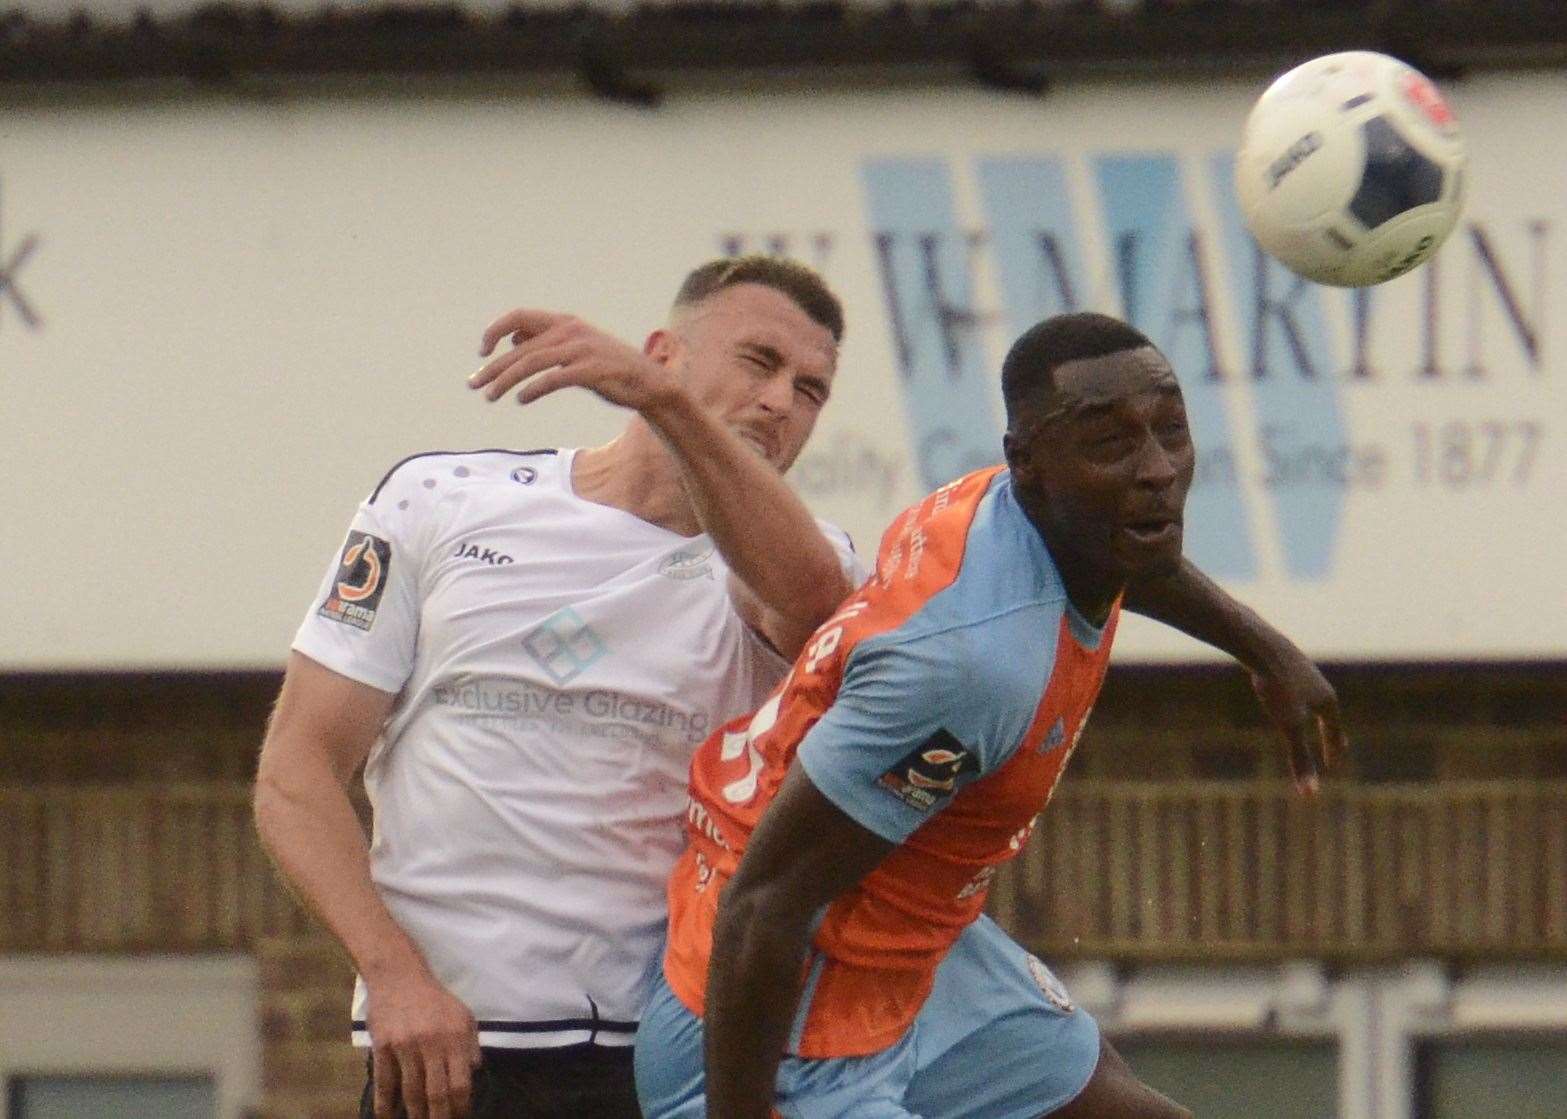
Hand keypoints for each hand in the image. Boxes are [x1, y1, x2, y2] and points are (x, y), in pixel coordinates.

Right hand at [366, 969, 481, 1118]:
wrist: (399, 976)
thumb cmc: (435, 999)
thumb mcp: (463, 1016)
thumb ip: (470, 1045)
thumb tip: (474, 1074)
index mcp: (454, 1037)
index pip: (460, 1082)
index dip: (461, 1105)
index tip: (460, 1116)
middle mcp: (431, 1044)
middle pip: (436, 1093)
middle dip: (439, 1117)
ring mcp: (405, 1047)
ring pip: (411, 1092)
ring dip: (415, 1114)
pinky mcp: (382, 1047)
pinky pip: (384, 1082)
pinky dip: (385, 1104)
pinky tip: (387, 1117)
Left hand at [470, 309, 676, 411]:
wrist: (648, 383)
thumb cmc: (608, 368)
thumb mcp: (574, 349)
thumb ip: (545, 341)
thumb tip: (514, 337)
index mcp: (565, 322)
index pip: (519, 316)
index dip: (495, 330)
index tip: (482, 352)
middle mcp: (571, 331)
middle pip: (520, 347)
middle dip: (494, 367)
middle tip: (475, 384)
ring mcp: (582, 349)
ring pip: (532, 363)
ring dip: (507, 380)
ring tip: (491, 396)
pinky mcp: (592, 370)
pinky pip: (555, 378)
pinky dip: (534, 389)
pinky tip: (521, 399)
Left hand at [1246, 647, 1346, 794]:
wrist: (1261, 644)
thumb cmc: (1278, 686)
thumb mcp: (1290, 726)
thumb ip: (1300, 759)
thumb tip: (1310, 795)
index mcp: (1327, 700)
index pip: (1334, 731)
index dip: (1333, 749)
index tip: (1334, 762)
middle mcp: (1319, 683)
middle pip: (1328, 712)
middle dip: (1331, 731)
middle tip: (1338, 742)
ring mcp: (1302, 670)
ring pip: (1310, 695)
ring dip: (1314, 709)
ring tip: (1313, 716)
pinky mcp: (1283, 661)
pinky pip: (1291, 681)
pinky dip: (1294, 693)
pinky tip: (1283, 688)